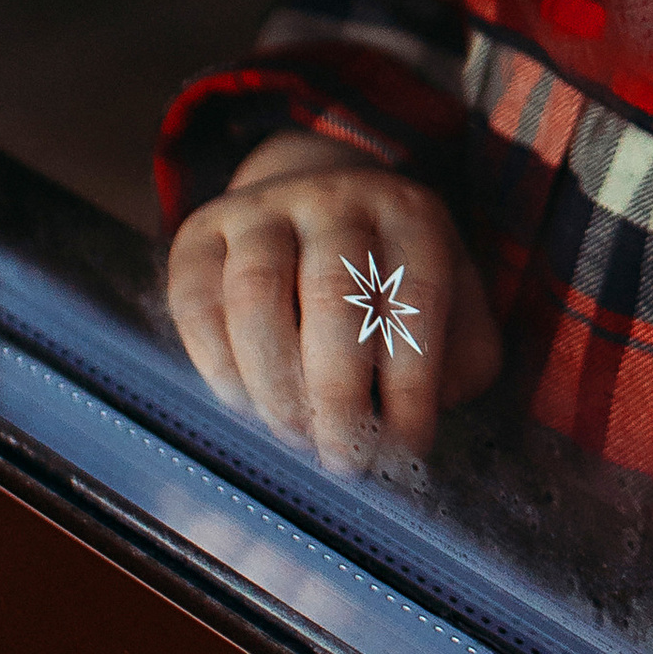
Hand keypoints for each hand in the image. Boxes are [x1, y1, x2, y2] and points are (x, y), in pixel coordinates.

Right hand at [165, 133, 501, 470]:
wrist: (318, 207)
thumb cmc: (392, 281)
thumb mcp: (451, 306)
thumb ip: (454, 361)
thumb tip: (413, 422)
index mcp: (409, 214)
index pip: (416, 298)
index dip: (411, 381)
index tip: (405, 447)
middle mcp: (335, 199)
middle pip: (333, 290)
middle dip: (337, 389)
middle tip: (342, 454)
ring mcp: (262, 209)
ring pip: (256, 292)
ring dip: (275, 382)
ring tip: (296, 435)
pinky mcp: (199, 233)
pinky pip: (198, 302)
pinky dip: (217, 365)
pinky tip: (245, 404)